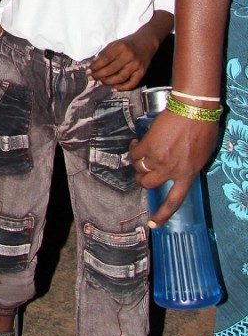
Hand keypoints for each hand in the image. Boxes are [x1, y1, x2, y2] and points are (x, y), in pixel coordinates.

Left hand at [90, 31, 156, 89]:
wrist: (147, 41)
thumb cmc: (128, 43)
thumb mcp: (115, 43)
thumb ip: (105, 53)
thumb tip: (95, 64)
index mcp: (120, 47)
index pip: (105, 59)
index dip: (95, 66)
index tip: (88, 71)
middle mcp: (128, 56)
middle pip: (111, 69)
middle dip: (99, 75)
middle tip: (92, 78)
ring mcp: (136, 65)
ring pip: (120, 77)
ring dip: (108, 82)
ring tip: (100, 82)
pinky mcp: (142, 72)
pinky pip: (132, 83)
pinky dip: (123, 87)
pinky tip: (114, 88)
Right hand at [132, 109, 219, 226]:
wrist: (193, 110)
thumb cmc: (202, 129)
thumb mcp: (201, 155)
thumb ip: (189, 166)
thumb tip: (179, 170)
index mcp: (188, 175)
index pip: (174, 201)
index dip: (162, 215)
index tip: (152, 225)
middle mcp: (171, 171)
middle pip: (149, 184)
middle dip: (142, 180)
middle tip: (142, 172)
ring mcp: (158, 159)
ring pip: (139, 169)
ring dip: (137, 162)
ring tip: (140, 152)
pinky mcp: (148, 146)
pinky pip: (134, 153)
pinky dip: (133, 148)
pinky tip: (137, 142)